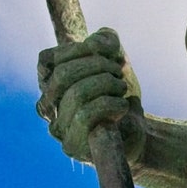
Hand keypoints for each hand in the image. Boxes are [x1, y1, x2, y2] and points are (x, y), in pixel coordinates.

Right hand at [36, 28, 144, 161]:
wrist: (139, 131)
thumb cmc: (119, 95)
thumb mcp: (115, 60)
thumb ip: (105, 41)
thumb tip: (97, 42)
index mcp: (51, 84)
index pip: (47, 60)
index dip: (78, 49)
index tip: (107, 51)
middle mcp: (48, 106)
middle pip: (62, 75)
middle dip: (97, 66)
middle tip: (118, 71)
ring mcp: (59, 128)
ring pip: (76, 94)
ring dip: (107, 84)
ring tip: (121, 88)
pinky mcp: (73, 145)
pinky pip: (86, 115)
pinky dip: (111, 104)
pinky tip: (122, 106)